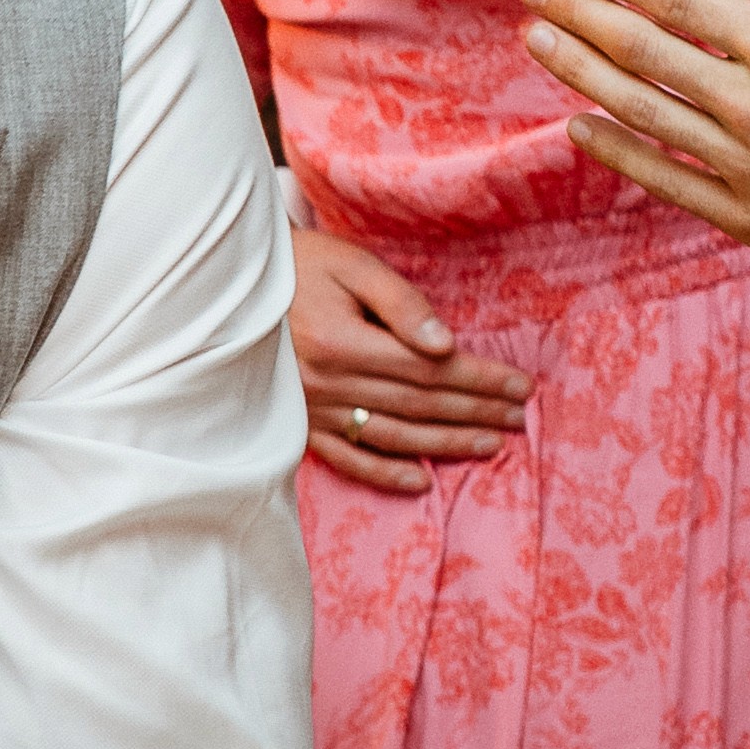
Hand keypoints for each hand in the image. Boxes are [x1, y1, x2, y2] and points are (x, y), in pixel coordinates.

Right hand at [291, 223, 530, 493]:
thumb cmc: (299, 267)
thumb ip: (400, 303)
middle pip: (419, 404)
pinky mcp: (299, 425)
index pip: (430, 368)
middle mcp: (328, 384)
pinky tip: (420, 482)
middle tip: (520, 418)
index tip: (520, 385)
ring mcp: (312, 411)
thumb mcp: (351, 266)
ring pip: (393, 435)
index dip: (480, 379)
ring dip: (445, 444)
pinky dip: (385, 474)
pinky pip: (347, 459)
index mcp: (343, 342)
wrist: (229, 287)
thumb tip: (445, 345)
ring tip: (490, 445)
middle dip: (476, 412)